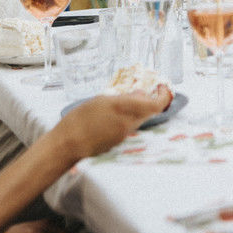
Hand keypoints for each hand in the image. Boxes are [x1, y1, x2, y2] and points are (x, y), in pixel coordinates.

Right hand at [56, 86, 173, 160]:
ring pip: (141, 119)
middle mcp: (129, 123)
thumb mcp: (101, 100)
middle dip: (151, 101)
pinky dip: (129, 118)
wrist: (68, 144)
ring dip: (139, 109)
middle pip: (150, 112)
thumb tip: (141, 95)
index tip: (163, 88)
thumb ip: (124, 98)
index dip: (164, 96)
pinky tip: (114, 115)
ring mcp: (125, 135)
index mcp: (124, 109)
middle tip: (145, 91)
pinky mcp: (119, 142)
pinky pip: (130, 127)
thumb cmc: (79, 120)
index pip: (156, 105)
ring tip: (125, 101)